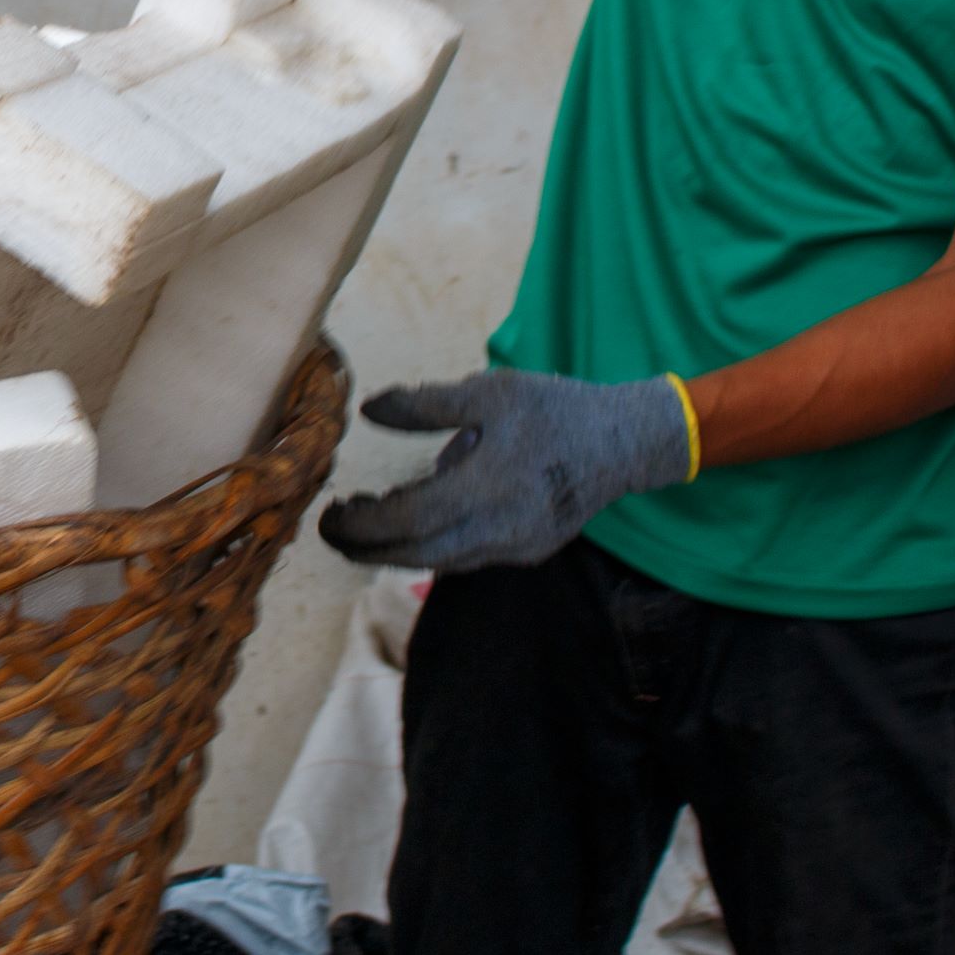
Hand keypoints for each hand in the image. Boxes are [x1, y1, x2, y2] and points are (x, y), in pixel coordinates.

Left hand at [317, 370, 693, 571]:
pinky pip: (466, 558)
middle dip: (367, 546)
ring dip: (396, 547)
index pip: (407, 523)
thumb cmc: (553, 410)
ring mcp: (516, 547)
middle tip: (333, 527)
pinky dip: (431, 545)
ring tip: (366, 518)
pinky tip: (414, 520)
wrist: (624, 442)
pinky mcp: (527, 551)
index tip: (330, 513)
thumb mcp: (488, 392)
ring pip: (440, 562)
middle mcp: (500, 530)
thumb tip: (370, 410)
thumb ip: (425, 405)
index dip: (361, 526)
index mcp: (487, 488)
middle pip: (416, 554)